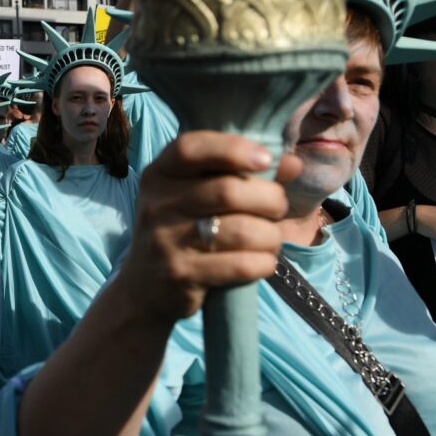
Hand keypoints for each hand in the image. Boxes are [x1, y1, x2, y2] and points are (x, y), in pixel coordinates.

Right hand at [124, 132, 298, 323]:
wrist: (143, 287)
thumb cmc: (183, 230)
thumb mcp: (197, 195)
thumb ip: (242, 175)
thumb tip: (292, 163)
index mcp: (159, 175)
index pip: (190, 148)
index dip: (232, 149)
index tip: (266, 159)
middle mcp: (157, 204)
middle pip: (228, 191)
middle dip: (270, 199)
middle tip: (277, 208)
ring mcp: (165, 241)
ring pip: (242, 231)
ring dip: (271, 235)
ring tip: (270, 238)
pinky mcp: (180, 275)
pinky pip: (240, 265)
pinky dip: (264, 263)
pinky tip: (262, 262)